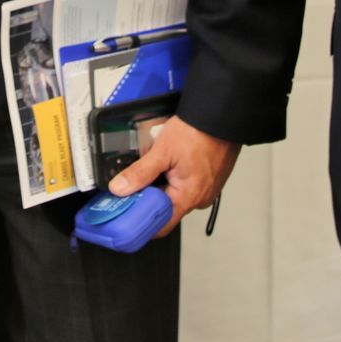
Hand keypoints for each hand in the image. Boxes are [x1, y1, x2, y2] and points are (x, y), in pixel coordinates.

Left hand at [105, 116, 238, 237]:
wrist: (220, 116)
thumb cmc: (198, 132)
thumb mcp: (162, 151)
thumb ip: (139, 173)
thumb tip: (120, 188)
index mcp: (188, 197)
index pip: (160, 225)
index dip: (141, 222)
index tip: (125, 214)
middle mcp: (200, 198)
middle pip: (167, 209)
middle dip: (149, 198)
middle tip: (132, 186)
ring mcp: (207, 190)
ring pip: (176, 196)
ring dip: (162, 186)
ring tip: (153, 168)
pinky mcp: (210, 180)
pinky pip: (187, 186)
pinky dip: (175, 179)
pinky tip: (168, 164)